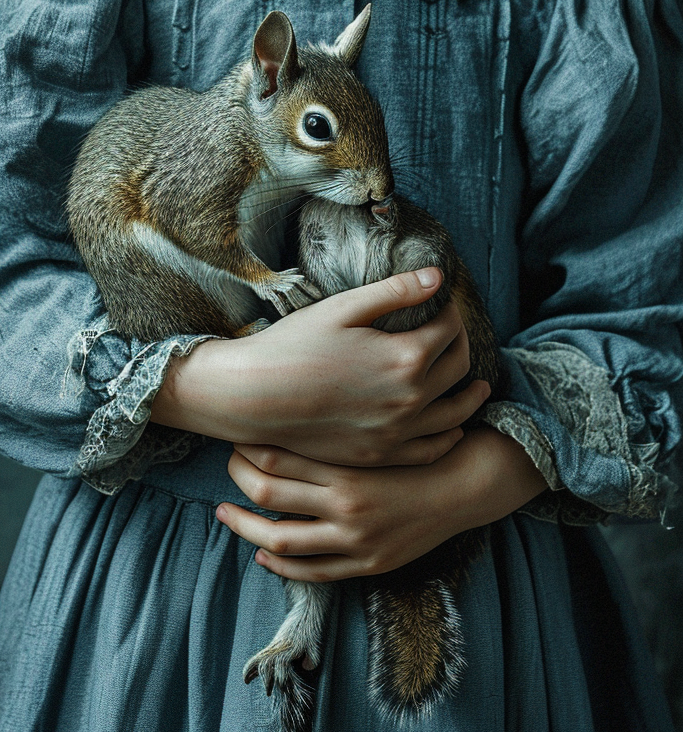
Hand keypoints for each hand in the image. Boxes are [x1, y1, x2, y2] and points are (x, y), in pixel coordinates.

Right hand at [150, 269, 490, 466]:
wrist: (255, 397)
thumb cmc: (295, 345)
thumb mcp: (345, 308)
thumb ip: (396, 291)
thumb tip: (438, 276)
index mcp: (406, 357)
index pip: (450, 329)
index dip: (450, 310)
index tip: (442, 301)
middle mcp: (411, 399)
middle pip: (459, 369)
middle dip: (462, 345)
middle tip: (453, 334)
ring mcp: (397, 433)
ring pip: (455, 414)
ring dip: (470, 395)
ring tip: (477, 385)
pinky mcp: (380, 455)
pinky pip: (431, 450)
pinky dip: (449, 436)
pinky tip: (451, 427)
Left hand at [216, 428, 548, 580]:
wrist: (463, 485)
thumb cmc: (419, 445)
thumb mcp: (378, 426)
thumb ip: (339, 420)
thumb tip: (291, 402)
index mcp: (348, 466)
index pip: (275, 458)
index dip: (246, 448)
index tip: (234, 435)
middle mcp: (346, 506)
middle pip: (269, 495)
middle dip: (238, 479)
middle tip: (227, 464)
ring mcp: (354, 541)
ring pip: (280, 540)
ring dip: (245, 528)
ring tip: (225, 513)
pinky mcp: (365, 564)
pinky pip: (311, 572)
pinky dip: (280, 565)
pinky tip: (262, 554)